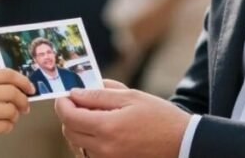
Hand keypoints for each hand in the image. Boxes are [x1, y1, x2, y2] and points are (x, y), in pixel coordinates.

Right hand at [0, 68, 35, 156]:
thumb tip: (16, 85)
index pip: (7, 74)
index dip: (23, 81)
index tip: (31, 88)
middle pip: (12, 92)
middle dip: (24, 100)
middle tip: (25, 107)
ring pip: (11, 110)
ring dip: (15, 116)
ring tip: (10, 118)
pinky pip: (4, 126)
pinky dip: (8, 127)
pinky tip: (2, 126)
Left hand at [55, 80, 191, 157]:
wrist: (182, 144)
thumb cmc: (159, 117)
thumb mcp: (131, 97)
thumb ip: (99, 94)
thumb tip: (75, 93)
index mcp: (107, 127)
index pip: (68, 116)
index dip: (62, 103)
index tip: (65, 95)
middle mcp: (104, 149)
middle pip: (69, 131)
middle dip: (69, 115)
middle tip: (80, 102)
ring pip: (78, 144)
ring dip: (79, 128)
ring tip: (95, 116)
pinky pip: (90, 155)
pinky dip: (89, 142)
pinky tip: (102, 131)